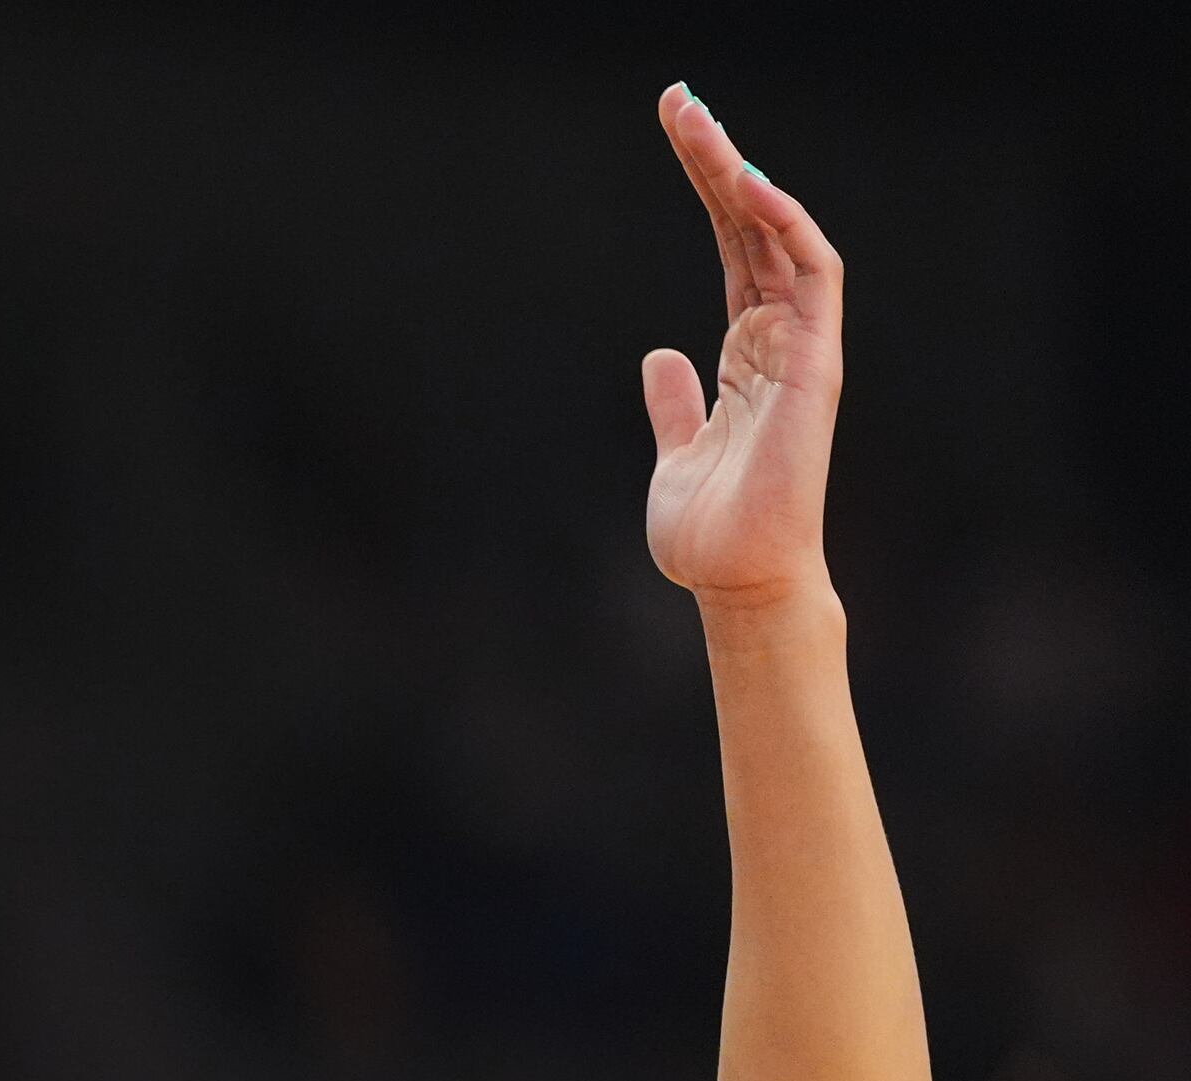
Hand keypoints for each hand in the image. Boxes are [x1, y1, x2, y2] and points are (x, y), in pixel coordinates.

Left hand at [640, 85, 843, 606]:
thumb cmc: (711, 533)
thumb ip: (675, 403)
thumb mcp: (676, 453)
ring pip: (779, 236)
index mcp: (746, 352)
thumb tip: (661, 355)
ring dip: (741, 176)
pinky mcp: (814, 365)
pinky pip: (811, 276)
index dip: (709, 190)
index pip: (732, 248)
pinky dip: (785, 227)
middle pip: (751, 227)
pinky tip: (747, 185)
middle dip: (718, 162)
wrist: (737, 583)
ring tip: (700, 123)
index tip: (679, 134)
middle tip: (680, 101)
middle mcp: (778, 339)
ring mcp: (800, 347)